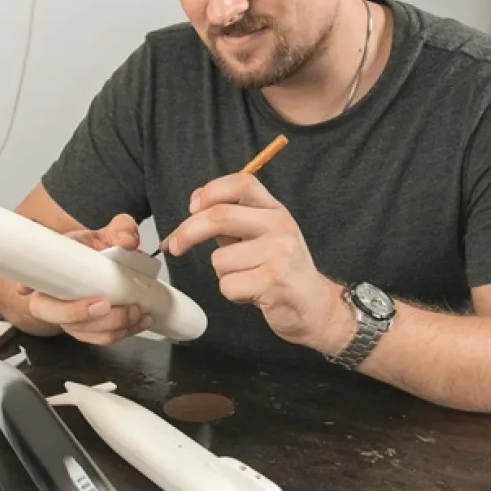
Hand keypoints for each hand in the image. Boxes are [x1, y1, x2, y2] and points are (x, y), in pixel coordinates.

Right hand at [18, 213, 154, 345]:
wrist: (111, 267)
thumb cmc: (100, 251)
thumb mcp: (110, 233)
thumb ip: (121, 229)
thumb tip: (127, 240)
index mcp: (53, 270)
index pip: (29, 279)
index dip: (27, 285)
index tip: (27, 289)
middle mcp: (56, 298)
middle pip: (54, 315)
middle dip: (79, 314)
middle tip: (104, 304)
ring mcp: (72, 318)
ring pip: (83, 332)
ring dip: (111, 325)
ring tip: (135, 310)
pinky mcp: (90, 330)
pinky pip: (102, 338)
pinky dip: (124, 332)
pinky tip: (140, 320)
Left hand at [166, 173, 349, 352]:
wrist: (315, 307)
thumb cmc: (283, 271)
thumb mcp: (263, 236)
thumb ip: (233, 221)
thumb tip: (197, 207)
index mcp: (275, 211)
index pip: (242, 183)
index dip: (211, 191)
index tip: (192, 208)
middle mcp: (280, 227)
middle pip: (220, 216)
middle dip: (188, 232)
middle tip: (175, 245)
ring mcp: (279, 254)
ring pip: (219, 259)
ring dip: (223, 274)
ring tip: (247, 278)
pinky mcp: (274, 282)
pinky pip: (228, 285)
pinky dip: (232, 294)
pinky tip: (252, 293)